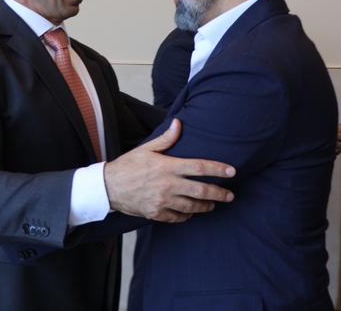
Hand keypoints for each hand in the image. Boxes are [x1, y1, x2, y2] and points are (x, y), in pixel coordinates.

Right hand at [104, 119, 235, 222]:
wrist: (108, 187)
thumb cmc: (128, 165)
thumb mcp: (146, 148)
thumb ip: (166, 139)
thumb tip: (179, 123)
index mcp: (167, 166)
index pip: (199, 167)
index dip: (218, 169)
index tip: (232, 171)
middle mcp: (168, 185)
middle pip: (201, 191)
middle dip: (219, 193)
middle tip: (230, 195)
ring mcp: (163, 201)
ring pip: (192, 207)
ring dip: (206, 206)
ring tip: (213, 204)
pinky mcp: (157, 214)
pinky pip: (179, 217)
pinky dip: (187, 215)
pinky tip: (190, 212)